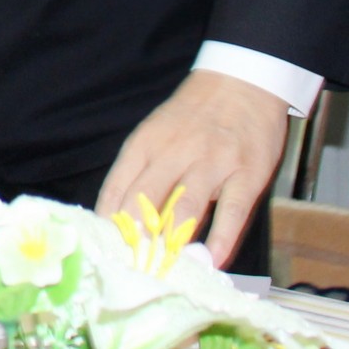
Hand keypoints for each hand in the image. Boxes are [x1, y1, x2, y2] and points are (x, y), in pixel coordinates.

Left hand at [97, 69, 288, 266]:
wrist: (242, 81)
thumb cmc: (193, 115)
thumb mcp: (156, 132)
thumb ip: (138, 171)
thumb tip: (116, 216)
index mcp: (146, 143)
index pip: (117, 185)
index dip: (108, 220)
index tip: (103, 248)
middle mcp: (175, 152)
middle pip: (146, 198)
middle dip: (134, 234)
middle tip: (128, 265)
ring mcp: (212, 163)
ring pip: (186, 205)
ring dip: (173, 240)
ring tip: (164, 268)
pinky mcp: (246, 173)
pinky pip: (232, 210)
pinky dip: (222, 238)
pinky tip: (213, 260)